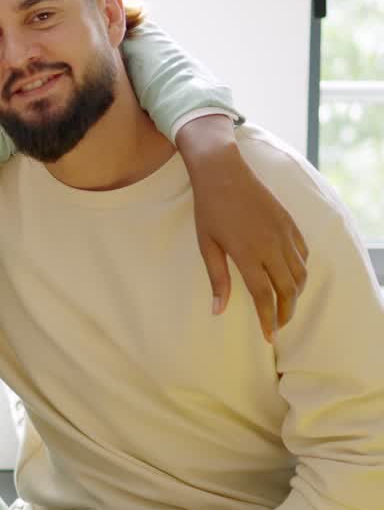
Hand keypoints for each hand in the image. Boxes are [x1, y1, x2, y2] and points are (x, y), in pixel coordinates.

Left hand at [179, 116, 308, 342]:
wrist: (223, 172)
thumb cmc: (209, 209)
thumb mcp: (207, 245)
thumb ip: (217, 279)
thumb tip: (217, 311)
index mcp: (248, 254)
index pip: (265, 296)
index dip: (268, 320)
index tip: (268, 337)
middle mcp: (271, 246)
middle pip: (288, 290)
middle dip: (284, 312)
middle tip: (276, 326)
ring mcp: (284, 234)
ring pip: (300, 275)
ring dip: (295, 294)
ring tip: (284, 306)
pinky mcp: (291, 224)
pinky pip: (303, 255)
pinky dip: (300, 272)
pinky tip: (291, 278)